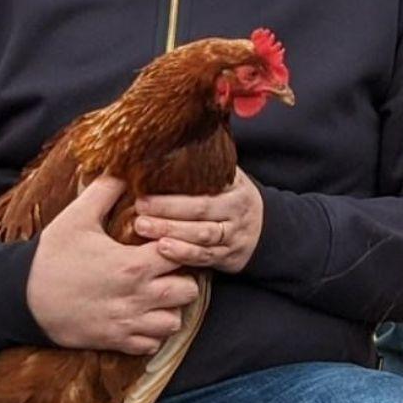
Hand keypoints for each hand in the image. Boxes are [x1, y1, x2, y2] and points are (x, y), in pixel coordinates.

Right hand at [28, 176, 201, 354]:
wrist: (22, 298)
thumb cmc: (51, 256)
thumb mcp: (76, 217)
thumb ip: (104, 191)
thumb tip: (123, 171)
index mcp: (134, 264)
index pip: (182, 254)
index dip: (179, 246)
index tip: (165, 243)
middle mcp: (138, 296)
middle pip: (188, 292)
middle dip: (182, 280)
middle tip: (167, 271)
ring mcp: (128, 323)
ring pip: (173, 322)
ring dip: (170, 309)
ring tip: (156, 296)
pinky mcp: (116, 342)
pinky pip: (152, 345)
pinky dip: (151, 334)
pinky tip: (140, 317)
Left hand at [132, 169, 264, 273]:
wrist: (263, 228)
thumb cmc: (232, 197)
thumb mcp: (228, 178)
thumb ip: (205, 166)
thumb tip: (167, 145)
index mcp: (235, 190)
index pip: (204, 190)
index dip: (174, 193)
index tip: (145, 189)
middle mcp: (235, 213)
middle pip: (200, 212)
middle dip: (167, 212)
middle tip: (139, 209)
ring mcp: (233, 237)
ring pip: (201, 237)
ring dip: (172, 233)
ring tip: (144, 229)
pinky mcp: (227, 257)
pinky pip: (205, 257)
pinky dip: (184, 255)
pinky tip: (163, 250)